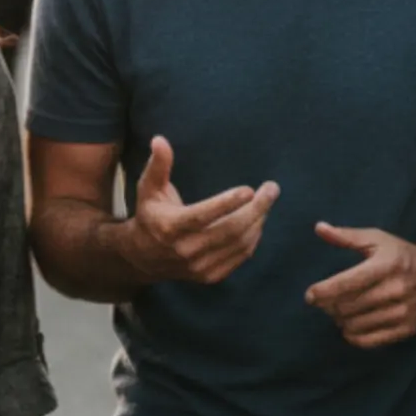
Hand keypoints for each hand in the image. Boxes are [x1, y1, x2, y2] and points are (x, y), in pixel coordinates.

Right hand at [121, 136, 279, 285]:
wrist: (143, 258)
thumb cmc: (150, 214)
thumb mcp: (148, 188)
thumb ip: (158, 165)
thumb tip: (160, 140)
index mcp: (171, 227)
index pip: (202, 216)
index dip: (226, 204)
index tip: (249, 189)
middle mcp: (186, 250)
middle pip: (229, 230)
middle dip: (256, 209)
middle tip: (272, 190)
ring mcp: (199, 266)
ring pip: (238, 244)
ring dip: (258, 222)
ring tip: (266, 201)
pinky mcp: (210, 275)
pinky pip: (240, 257)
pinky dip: (253, 238)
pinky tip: (258, 221)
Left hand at [305, 223, 415, 349]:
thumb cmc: (401, 254)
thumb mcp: (376, 238)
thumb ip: (346, 236)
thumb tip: (319, 228)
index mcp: (384, 266)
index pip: (348, 283)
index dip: (325, 291)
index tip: (309, 296)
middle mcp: (395, 290)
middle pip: (350, 306)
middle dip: (329, 306)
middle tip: (322, 302)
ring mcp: (402, 312)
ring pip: (358, 324)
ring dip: (340, 320)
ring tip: (335, 312)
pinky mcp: (407, 329)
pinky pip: (372, 340)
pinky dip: (354, 336)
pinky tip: (348, 328)